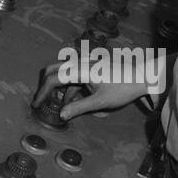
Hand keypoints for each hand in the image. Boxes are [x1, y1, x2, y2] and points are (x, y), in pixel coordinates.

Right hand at [32, 51, 163, 122]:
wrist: (142, 77)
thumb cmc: (123, 88)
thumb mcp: (100, 102)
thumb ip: (79, 108)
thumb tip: (61, 115)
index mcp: (81, 69)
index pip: (54, 78)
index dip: (42, 92)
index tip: (36, 105)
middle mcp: (81, 63)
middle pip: (54, 69)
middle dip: (46, 85)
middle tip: (42, 101)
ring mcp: (86, 64)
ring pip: (64, 73)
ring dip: (58, 88)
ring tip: (56, 105)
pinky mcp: (92, 68)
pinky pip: (75, 76)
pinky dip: (70, 88)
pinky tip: (72, 102)